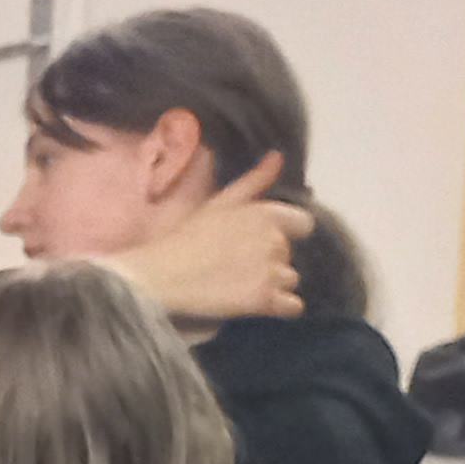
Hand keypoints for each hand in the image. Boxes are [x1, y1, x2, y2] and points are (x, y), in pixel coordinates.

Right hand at [111, 161, 310, 321]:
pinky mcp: (265, 300)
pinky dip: (281, 306)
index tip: (259, 242)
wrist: (161, 276)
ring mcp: (271, 272)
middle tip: (236, 265)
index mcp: (267, 214)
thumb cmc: (186, 237)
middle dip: (269, 260)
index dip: (286, 233)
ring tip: (242, 285)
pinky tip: (260, 304)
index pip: (303, 224)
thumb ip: (253, 181)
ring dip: (273, 284)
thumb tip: (277, 156)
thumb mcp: (219, 203)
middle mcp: (275, 241)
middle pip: (288, 254)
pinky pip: (292, 306)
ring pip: (290, 279)